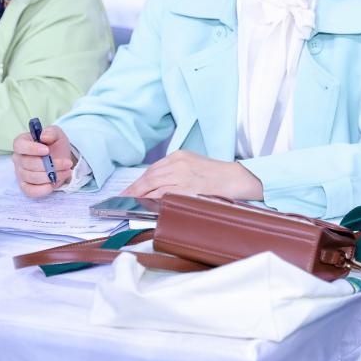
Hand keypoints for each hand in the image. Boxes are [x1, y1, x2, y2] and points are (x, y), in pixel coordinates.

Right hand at [12, 125, 76, 197]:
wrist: (61, 159)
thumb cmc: (55, 145)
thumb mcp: (57, 134)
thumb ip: (51, 132)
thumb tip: (44, 137)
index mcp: (22, 143)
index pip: (19, 146)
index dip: (32, 149)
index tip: (47, 150)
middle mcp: (18, 158)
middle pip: (28, 164)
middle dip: (49, 165)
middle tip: (67, 163)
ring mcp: (20, 173)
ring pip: (32, 178)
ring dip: (51, 176)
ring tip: (66, 171)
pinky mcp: (26, 186)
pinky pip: (30, 191)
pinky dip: (42, 189)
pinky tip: (53, 184)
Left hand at [120, 151, 262, 199]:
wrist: (237, 179)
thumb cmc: (217, 176)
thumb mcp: (194, 167)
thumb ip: (176, 174)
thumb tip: (156, 189)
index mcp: (179, 156)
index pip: (152, 170)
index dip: (138, 182)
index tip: (128, 191)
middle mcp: (178, 163)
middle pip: (149, 176)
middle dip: (134, 189)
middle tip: (123, 199)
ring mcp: (183, 175)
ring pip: (154, 184)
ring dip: (140, 195)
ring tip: (131, 203)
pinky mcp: (188, 187)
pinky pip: (164, 193)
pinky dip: (153, 198)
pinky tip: (146, 204)